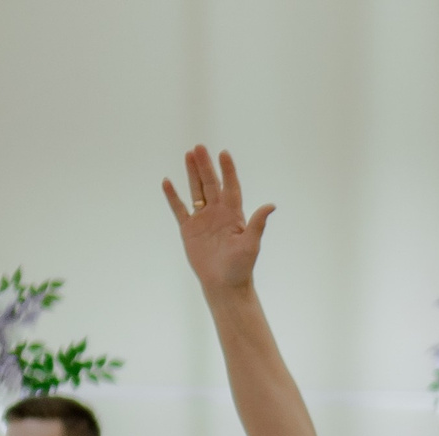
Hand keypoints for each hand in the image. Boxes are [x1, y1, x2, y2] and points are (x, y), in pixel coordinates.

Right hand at [161, 146, 271, 294]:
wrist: (224, 285)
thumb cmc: (241, 267)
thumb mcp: (251, 244)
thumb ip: (258, 223)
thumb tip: (271, 205)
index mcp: (234, 215)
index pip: (231, 187)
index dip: (228, 171)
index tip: (224, 153)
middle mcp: (218, 213)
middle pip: (211, 184)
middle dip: (205, 166)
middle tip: (199, 147)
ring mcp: (203, 220)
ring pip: (196, 191)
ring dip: (192, 173)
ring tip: (188, 154)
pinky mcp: (189, 229)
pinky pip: (179, 208)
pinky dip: (173, 196)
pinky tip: (168, 182)